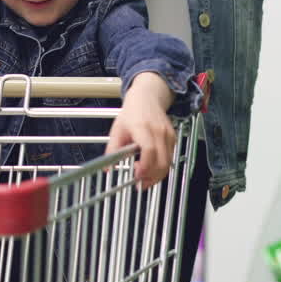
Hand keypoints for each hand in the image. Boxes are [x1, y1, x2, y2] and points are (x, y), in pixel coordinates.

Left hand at [106, 73, 176, 188]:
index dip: (144, 166)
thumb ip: (112, 149)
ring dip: (157, 175)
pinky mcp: (173, 138)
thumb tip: (107, 167)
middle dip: (152, 177)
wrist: (148, 97)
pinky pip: (170, 158)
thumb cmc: (133, 112)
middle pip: (162, 161)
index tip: (137, 176)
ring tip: (144, 179)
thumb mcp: (117, 129)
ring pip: (168, 162)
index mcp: (142, 127)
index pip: (148, 149)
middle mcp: (158, 131)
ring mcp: (168, 135)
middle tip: (140, 184)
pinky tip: (150, 169)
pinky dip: (161, 167)